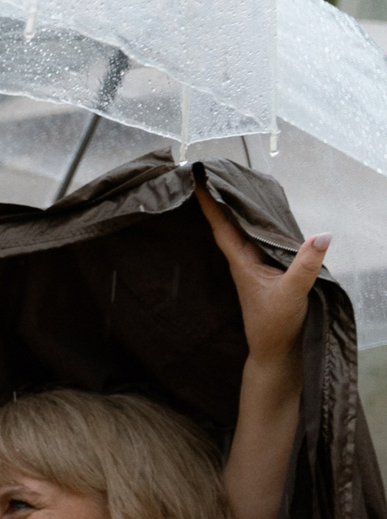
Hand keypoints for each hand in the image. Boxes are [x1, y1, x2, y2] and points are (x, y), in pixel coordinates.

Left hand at [199, 186, 327, 363]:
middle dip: (220, 197)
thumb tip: (323, 235)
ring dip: (235, 208)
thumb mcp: (293, 293)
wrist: (275, 349)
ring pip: (242, 230)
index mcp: (242, 262)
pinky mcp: (265, 269)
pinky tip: (257, 213)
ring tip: (229, 182)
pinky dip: (254, 223)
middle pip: (229, 222)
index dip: (208, 204)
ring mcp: (253, 264)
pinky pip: (256, 239)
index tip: (196, 180)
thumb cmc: (276, 324)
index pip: (221, 227)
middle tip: (213, 170)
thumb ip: (306, 265)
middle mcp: (244, 260)